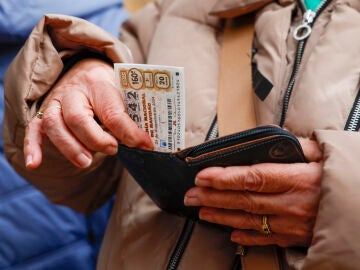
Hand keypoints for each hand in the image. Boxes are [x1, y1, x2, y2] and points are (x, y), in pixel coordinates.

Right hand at [25, 58, 152, 168]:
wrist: (85, 68)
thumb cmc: (108, 85)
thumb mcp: (123, 91)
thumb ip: (130, 114)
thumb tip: (145, 144)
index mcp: (98, 83)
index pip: (112, 111)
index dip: (128, 132)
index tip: (145, 145)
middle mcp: (73, 91)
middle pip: (77, 117)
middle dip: (95, 139)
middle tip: (113, 149)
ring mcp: (55, 101)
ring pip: (54, 124)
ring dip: (70, 147)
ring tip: (86, 162)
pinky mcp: (44, 112)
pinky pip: (33, 129)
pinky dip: (32, 147)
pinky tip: (34, 164)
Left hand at [184, 138, 322, 246]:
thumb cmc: (346, 178)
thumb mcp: (327, 154)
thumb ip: (301, 147)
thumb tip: (280, 141)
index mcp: (299, 179)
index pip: (253, 177)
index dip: (225, 177)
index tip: (203, 175)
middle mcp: (293, 204)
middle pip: (245, 199)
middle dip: (214, 197)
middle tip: (191, 195)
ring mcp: (293, 224)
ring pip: (250, 220)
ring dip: (223, 216)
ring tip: (202, 211)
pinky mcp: (297, 237)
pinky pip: (267, 239)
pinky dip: (247, 237)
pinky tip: (231, 234)